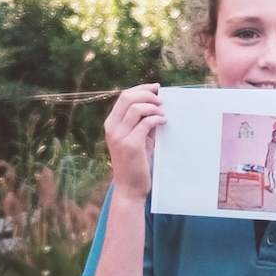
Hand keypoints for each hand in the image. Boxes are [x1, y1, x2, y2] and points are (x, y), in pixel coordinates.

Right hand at [102, 83, 164, 200]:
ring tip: (163, 114)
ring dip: (153, 107)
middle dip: (147, 94)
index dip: (141, 88)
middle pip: (128, 97)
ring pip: (136, 108)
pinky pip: (145, 123)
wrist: (130, 188)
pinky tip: (164, 122)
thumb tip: (157, 105)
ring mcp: (120, 136)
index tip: (156, 87)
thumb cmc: (136, 163)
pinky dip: (157, 119)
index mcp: (111, 124)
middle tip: (162, 100)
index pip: (124, 96)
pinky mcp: (131, 145)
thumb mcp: (138, 138)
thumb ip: (143, 122)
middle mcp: (112, 128)